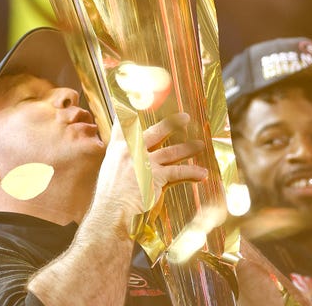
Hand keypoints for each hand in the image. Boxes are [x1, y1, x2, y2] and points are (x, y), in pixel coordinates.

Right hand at [94, 113, 207, 235]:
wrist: (110, 213)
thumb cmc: (109, 198)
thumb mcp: (110, 173)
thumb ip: (121, 163)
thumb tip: (129, 162)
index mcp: (117, 149)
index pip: (124, 123)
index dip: (133, 111)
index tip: (139, 99)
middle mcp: (130, 151)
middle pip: (154, 132)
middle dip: (172, 124)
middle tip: (185, 117)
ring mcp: (144, 162)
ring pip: (171, 151)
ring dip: (188, 148)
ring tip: (200, 145)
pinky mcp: (156, 176)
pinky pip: (178, 172)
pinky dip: (192, 173)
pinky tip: (202, 174)